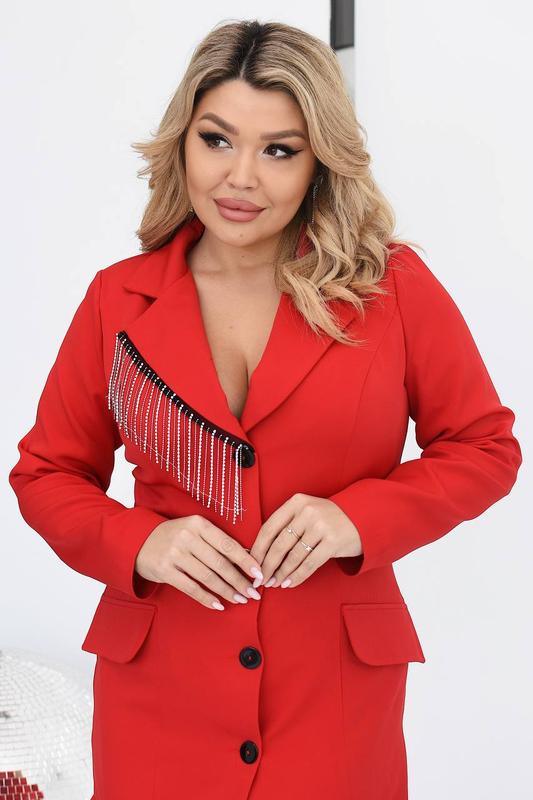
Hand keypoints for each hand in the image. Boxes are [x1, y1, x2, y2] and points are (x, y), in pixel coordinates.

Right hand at [134, 515, 263, 609]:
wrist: (138, 540)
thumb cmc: (174, 536)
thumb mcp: (194, 531)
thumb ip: (216, 541)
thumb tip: (246, 557)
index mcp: (198, 524)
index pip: (228, 544)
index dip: (245, 561)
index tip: (259, 574)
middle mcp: (187, 537)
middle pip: (220, 563)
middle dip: (239, 580)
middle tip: (253, 593)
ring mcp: (175, 554)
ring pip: (208, 577)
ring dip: (226, 591)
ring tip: (240, 599)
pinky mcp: (165, 570)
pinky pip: (191, 587)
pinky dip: (207, 598)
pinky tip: (219, 604)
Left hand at [249, 493, 361, 588]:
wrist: (362, 517)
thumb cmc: (328, 518)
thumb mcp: (306, 512)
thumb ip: (287, 524)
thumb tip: (261, 551)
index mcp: (296, 502)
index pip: (269, 527)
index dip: (258, 549)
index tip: (251, 564)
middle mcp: (307, 512)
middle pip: (279, 544)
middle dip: (267, 565)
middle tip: (260, 579)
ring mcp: (321, 526)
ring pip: (293, 556)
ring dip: (281, 573)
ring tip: (274, 583)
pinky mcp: (332, 542)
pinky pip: (309, 564)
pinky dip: (297, 576)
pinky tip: (289, 583)